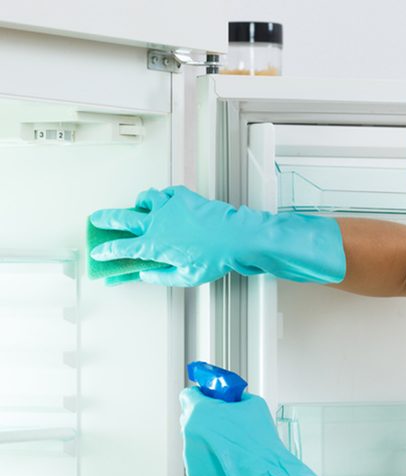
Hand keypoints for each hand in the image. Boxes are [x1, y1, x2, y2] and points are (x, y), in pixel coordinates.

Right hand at [89, 186, 345, 286]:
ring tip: (137, 207)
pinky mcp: (182, 197)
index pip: (121, 249)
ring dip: (138, 204)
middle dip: (106, 220)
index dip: (107, 251)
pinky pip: (165, 193)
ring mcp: (168, 207)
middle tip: (96, 219)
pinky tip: (165, 201)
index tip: (98, 253)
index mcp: (153, 245)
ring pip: (144, 200)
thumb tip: (145, 275)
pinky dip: (162, 197)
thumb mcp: (184, 277)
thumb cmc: (213, 259)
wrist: (234, 237)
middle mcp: (156, 223)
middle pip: (122, 219)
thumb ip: (160, 276)